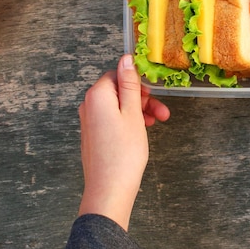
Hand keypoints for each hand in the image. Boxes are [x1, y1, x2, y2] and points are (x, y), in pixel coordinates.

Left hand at [77, 54, 169, 229]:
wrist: (109, 189)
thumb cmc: (123, 153)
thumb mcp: (133, 113)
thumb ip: (130, 84)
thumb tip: (126, 59)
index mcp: (97, 96)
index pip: (117, 74)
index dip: (137, 82)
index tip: (153, 91)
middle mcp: (88, 106)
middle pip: (118, 91)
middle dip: (141, 98)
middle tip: (161, 111)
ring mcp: (89, 122)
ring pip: (117, 107)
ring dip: (138, 111)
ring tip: (157, 123)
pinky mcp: (93, 136)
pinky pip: (112, 120)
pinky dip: (128, 122)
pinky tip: (142, 131)